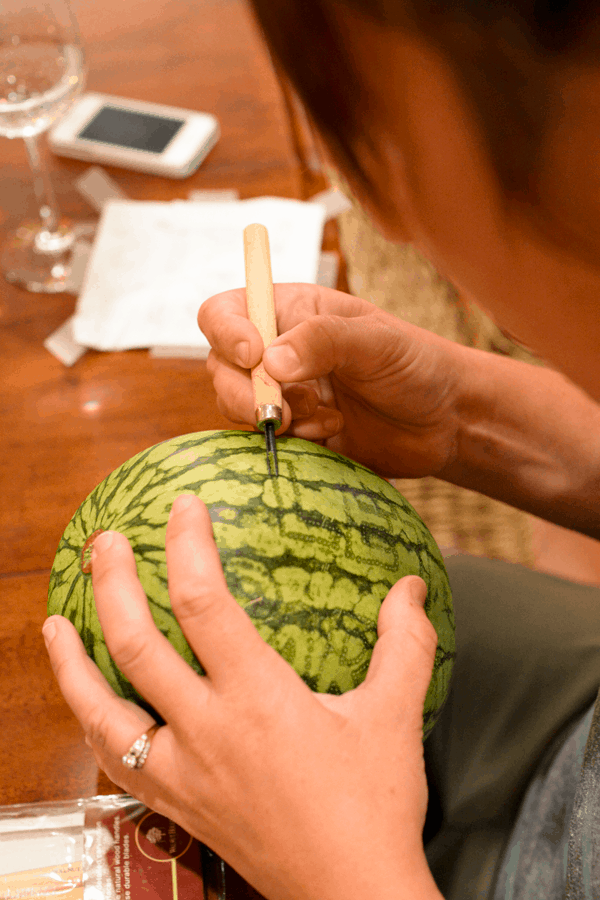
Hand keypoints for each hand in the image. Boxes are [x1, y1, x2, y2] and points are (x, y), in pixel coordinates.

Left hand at [44, 494, 442, 899]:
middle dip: (112, 583)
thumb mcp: (395, 714)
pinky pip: (114, 759)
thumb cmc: (374, 806)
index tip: (185, 508)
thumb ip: (404, 642)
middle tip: (104, 542)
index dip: (188, 545)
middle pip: (136, 644)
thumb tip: (413, 586)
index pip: (204, 604)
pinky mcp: (176, 803)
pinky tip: (88, 702)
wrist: (350, 894)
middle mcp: (208, 731)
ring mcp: (183, 772)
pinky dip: (91, 722)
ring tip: (54, 622)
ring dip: (71, 661)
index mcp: (259, 699)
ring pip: (101, 710)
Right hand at [199, 283, 465, 477]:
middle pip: (222, 368)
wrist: (444, 421)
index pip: (226, 313)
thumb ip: (323, 341)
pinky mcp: (295, 432)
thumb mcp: (375, 342)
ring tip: (327, 417)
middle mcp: (277, 351)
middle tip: (282, 410)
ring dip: (275, 418)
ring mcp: (283, 395)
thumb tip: (269, 362)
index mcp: (291, 312)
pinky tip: (333, 432)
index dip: (227, 333)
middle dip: (246, 393)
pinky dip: (295, 440)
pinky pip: (267, 441)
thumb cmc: (415, 365)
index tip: (254, 355)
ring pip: (239, 408)